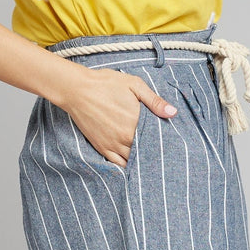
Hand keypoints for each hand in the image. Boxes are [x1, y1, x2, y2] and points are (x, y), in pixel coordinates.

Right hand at [59, 68, 177, 167]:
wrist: (77, 89)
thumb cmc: (106, 83)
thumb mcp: (134, 85)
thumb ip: (154, 101)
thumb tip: (173, 113)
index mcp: (136, 121)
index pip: (157, 138)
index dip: (165, 140)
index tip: (170, 139)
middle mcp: (125, 137)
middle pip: (146, 151)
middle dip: (154, 151)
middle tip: (163, 150)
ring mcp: (112, 144)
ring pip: (133, 160)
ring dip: (141, 159)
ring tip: (149, 157)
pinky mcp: (101, 147)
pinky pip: (117, 164)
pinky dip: (127, 165)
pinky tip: (133, 163)